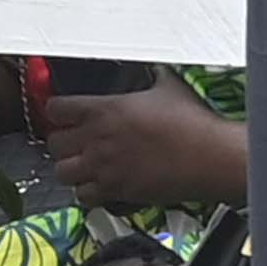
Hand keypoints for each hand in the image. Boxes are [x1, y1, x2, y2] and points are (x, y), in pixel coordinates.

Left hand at [34, 82, 242, 209]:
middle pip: (53, 143)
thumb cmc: (195, 122)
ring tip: (85, 167)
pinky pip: (83, 197)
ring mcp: (105, 166)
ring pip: (62, 173)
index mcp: (103, 109)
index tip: (65, 115)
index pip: (54, 109)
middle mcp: (97, 138)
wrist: (213, 156)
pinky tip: (100, 187)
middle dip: (63, 144)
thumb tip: (155, 68)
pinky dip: (88, 194)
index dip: (58, 113)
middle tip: (77, 144)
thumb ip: (151, 77)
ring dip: (72, 170)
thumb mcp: (167, 87)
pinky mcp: (117, 191)